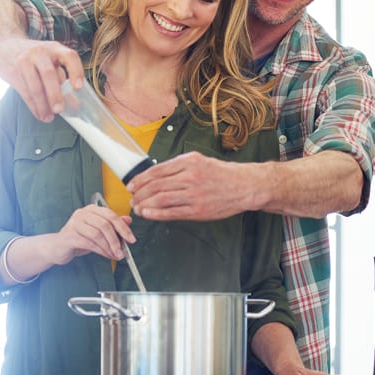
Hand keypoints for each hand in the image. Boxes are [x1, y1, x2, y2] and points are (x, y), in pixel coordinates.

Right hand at [0, 36, 83, 122]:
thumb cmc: (34, 57)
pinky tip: (39, 114)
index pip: (69, 57)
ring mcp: (25, 61)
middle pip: (49, 74)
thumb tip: (75, 104)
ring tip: (49, 117)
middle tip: (59, 110)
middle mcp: (40, 52)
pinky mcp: (13, 72)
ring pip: (35, 86)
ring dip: (43, 105)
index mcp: (55, 48)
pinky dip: (33, 106)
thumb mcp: (49, 61)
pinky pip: (25, 92)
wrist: (4, 45)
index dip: (76, 72)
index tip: (78, 88)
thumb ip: (61, 79)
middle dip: (55, 94)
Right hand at [52, 204, 134, 264]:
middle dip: (116, 240)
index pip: (111, 215)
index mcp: (91, 209)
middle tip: (122, 251)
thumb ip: (112, 225)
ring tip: (115, 255)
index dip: (123, 228)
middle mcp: (82, 213)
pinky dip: (100, 251)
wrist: (58, 247)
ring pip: (97, 235)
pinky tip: (106, 255)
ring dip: (109, 247)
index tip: (131, 239)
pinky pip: (89, 243)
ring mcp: (74, 223)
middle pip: (105, 224)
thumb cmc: (79, 238)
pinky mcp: (69, 236)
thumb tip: (128, 220)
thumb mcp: (98, 231)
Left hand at [127, 152, 254, 220]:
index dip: (139, 179)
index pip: (156, 171)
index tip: (131, 185)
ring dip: (144, 204)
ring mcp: (194, 194)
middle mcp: (190, 177)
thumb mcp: (198, 161)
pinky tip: (147, 213)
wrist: (244, 186)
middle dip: (139, 193)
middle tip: (132, 198)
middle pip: (155, 186)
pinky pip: (172, 212)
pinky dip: (156, 214)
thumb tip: (154, 174)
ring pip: (161, 199)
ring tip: (137, 207)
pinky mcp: (198, 210)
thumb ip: (177, 167)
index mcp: (188, 162)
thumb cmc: (221, 174)